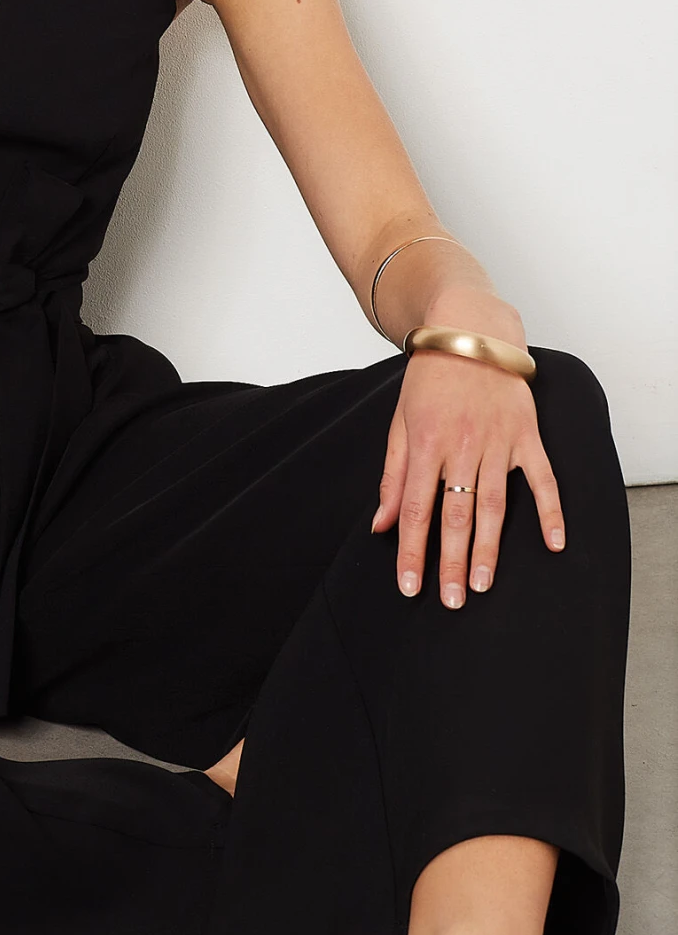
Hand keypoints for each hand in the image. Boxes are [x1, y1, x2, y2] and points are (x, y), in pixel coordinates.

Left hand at [370, 346, 564, 606]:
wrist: (468, 333)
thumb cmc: (428, 380)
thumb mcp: (399, 422)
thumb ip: (392, 475)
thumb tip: (380, 524)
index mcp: (423, 444)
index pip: (415, 509)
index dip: (412, 552)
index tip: (410, 586)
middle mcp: (461, 447)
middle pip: (455, 515)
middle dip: (450, 561)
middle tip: (450, 600)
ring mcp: (498, 442)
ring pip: (493, 506)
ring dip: (488, 548)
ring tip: (481, 584)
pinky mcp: (526, 435)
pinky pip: (543, 479)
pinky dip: (551, 511)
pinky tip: (553, 543)